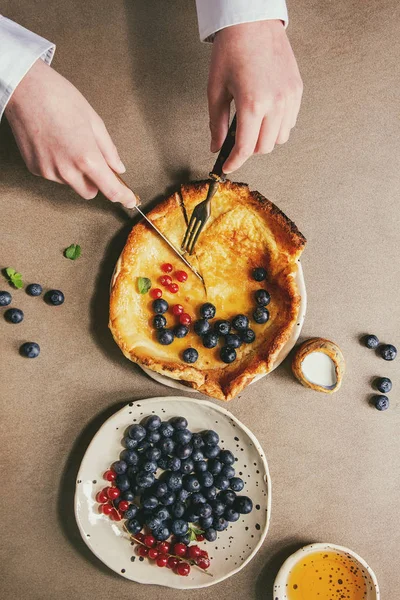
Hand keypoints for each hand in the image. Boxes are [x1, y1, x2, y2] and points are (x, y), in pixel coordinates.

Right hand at [5, 59, 136, 206]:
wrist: (25, 88)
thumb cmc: (60, 98)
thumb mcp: (94, 121)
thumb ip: (108, 149)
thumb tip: (118, 168)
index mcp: (86, 158)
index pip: (111, 190)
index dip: (123, 197)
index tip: (129, 200)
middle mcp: (67, 170)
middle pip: (90, 192)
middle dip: (95, 181)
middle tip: (94, 159)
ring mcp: (49, 171)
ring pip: (71, 183)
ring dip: (75, 172)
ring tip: (68, 142)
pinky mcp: (35, 168)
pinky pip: (54, 175)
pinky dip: (58, 166)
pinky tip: (54, 144)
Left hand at [207, 20, 302, 172]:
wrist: (253, 21)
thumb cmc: (232, 50)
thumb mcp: (216, 89)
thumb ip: (217, 123)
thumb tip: (216, 147)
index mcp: (252, 104)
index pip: (245, 148)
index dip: (234, 162)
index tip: (227, 167)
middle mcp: (275, 103)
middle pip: (264, 147)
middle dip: (248, 149)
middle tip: (236, 140)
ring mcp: (289, 97)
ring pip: (280, 138)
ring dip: (264, 139)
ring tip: (252, 126)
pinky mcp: (297, 90)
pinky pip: (290, 122)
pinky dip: (278, 126)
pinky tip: (265, 115)